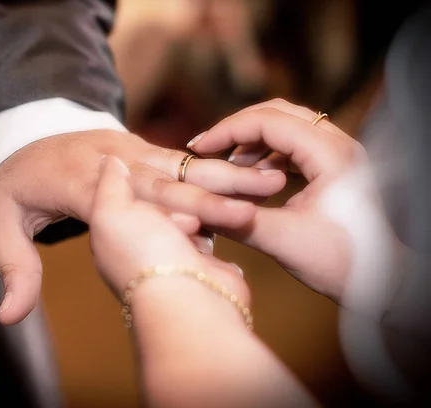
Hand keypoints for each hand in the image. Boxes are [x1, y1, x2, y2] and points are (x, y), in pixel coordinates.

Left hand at [0, 130, 283, 323]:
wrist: (28, 141)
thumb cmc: (16, 188)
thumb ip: (15, 269)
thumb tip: (7, 319)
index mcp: (74, 180)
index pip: (122, 198)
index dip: (156, 214)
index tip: (195, 230)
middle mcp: (110, 159)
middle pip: (165, 177)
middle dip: (211, 190)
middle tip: (258, 197)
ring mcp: (132, 150)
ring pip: (185, 163)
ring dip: (228, 175)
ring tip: (273, 178)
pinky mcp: (147, 151)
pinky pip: (185, 160)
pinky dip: (220, 168)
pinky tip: (258, 170)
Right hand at [188, 99, 402, 309]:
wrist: (384, 280)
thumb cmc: (342, 263)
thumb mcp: (283, 241)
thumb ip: (238, 220)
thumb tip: (198, 206)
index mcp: (329, 155)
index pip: (268, 121)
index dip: (227, 130)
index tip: (199, 148)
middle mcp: (338, 144)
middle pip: (278, 113)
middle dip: (239, 128)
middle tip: (209, 148)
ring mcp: (340, 153)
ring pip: (288, 126)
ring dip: (255, 140)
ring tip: (229, 166)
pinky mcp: (337, 166)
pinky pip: (297, 145)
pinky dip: (270, 153)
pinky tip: (253, 177)